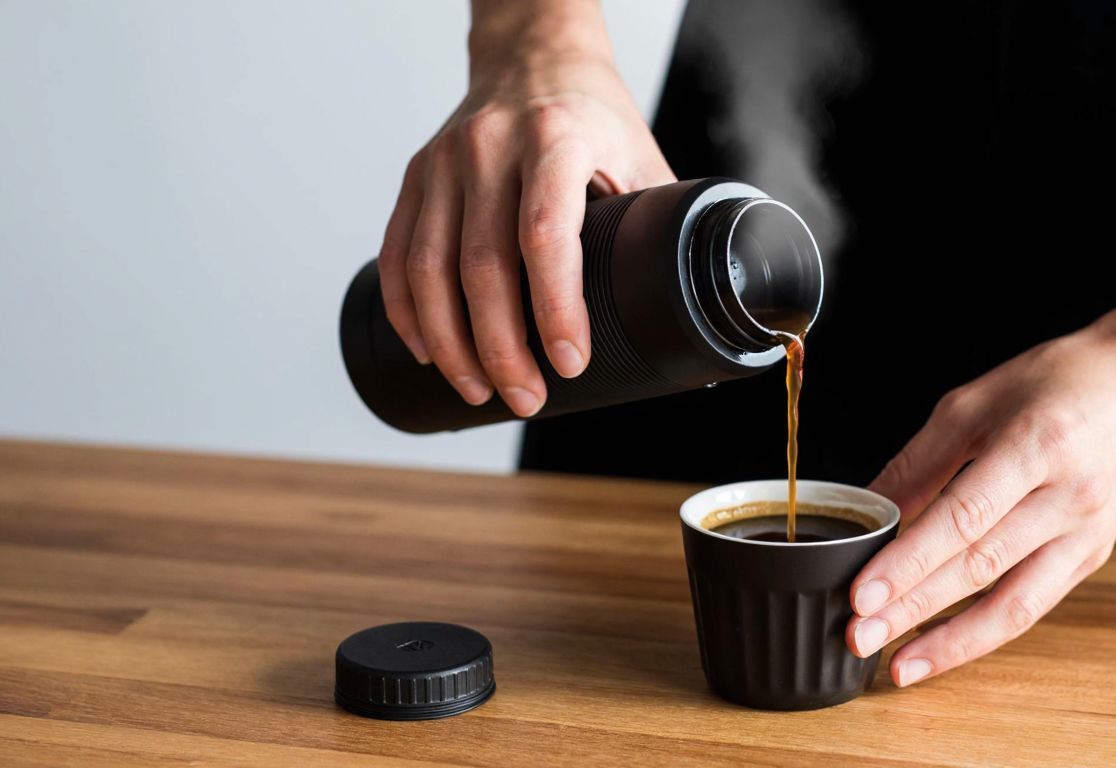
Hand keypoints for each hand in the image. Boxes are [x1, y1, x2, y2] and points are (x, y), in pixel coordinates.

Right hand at [379, 19, 673, 415]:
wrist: (533, 56)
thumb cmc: (595, 118)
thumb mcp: (642, 159)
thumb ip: (662, 230)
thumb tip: (703, 316)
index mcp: (556, 139)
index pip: (545, 235)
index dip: (555, 309)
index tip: (570, 363)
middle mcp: (490, 147)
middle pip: (482, 267)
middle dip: (502, 348)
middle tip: (527, 398)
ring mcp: (444, 161)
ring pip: (429, 269)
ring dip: (452, 344)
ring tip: (480, 390)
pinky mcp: (415, 176)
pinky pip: (397, 254)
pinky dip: (409, 312)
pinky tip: (429, 351)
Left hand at [846, 320, 1115, 685]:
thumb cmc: (1055, 381)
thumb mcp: (975, 402)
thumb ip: (919, 461)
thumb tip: (866, 510)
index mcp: (1036, 445)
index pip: (964, 517)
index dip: (910, 561)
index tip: (863, 593)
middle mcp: (1069, 496)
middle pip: (981, 566)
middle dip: (914, 607)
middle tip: (859, 636)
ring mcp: (1086, 533)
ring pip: (1012, 603)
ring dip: (951, 640)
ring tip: (897, 664)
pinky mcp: (1092, 556)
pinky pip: (1032, 604)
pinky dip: (983, 631)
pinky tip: (941, 646)